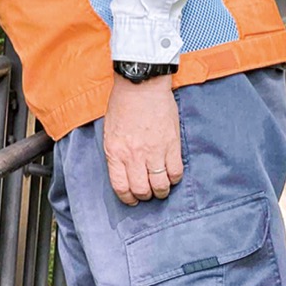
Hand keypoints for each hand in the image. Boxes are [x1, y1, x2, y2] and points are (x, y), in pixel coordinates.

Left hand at [102, 74, 183, 205]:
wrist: (141, 85)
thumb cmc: (122, 104)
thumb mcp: (109, 130)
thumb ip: (116, 152)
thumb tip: (123, 170)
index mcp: (115, 152)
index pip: (121, 186)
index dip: (127, 198)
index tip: (132, 200)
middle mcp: (134, 155)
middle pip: (141, 189)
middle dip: (145, 196)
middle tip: (148, 193)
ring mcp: (154, 151)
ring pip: (161, 184)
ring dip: (161, 190)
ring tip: (161, 188)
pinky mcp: (172, 144)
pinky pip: (176, 171)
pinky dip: (174, 178)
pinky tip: (171, 175)